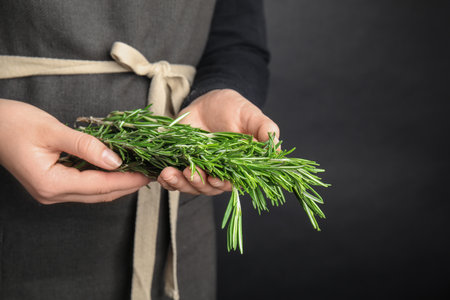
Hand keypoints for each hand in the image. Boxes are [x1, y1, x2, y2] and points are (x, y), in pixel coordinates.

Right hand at [0, 99, 149, 203]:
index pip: (100, 185)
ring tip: (140, 171)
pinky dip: (103, 179)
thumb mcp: (52, 130)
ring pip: (94, 192)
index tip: (149, 174)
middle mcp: (52, 194)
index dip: (127, 180)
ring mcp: (51, 192)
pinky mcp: (52, 185)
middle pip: (100, 194)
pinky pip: (85, 186)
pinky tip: (117, 169)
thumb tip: (116, 160)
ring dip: (118, 183)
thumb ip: (86, 146)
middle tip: (151, 173)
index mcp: (51, 184)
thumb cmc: (13, 123)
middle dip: (127, 185)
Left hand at [158, 89, 279, 194]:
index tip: (216, 179)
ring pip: (189, 186)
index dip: (223, 184)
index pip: (231, 183)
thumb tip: (277, 147)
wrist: (209, 100)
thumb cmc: (234, 108)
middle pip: (207, 188)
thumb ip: (264, 129)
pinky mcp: (181, 162)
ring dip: (179, 183)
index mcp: (236, 167)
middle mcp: (217, 172)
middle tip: (190, 173)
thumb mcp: (251, 115)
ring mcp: (198, 168)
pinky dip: (167, 180)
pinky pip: (173, 179)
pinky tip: (162, 173)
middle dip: (198, 183)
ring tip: (170, 173)